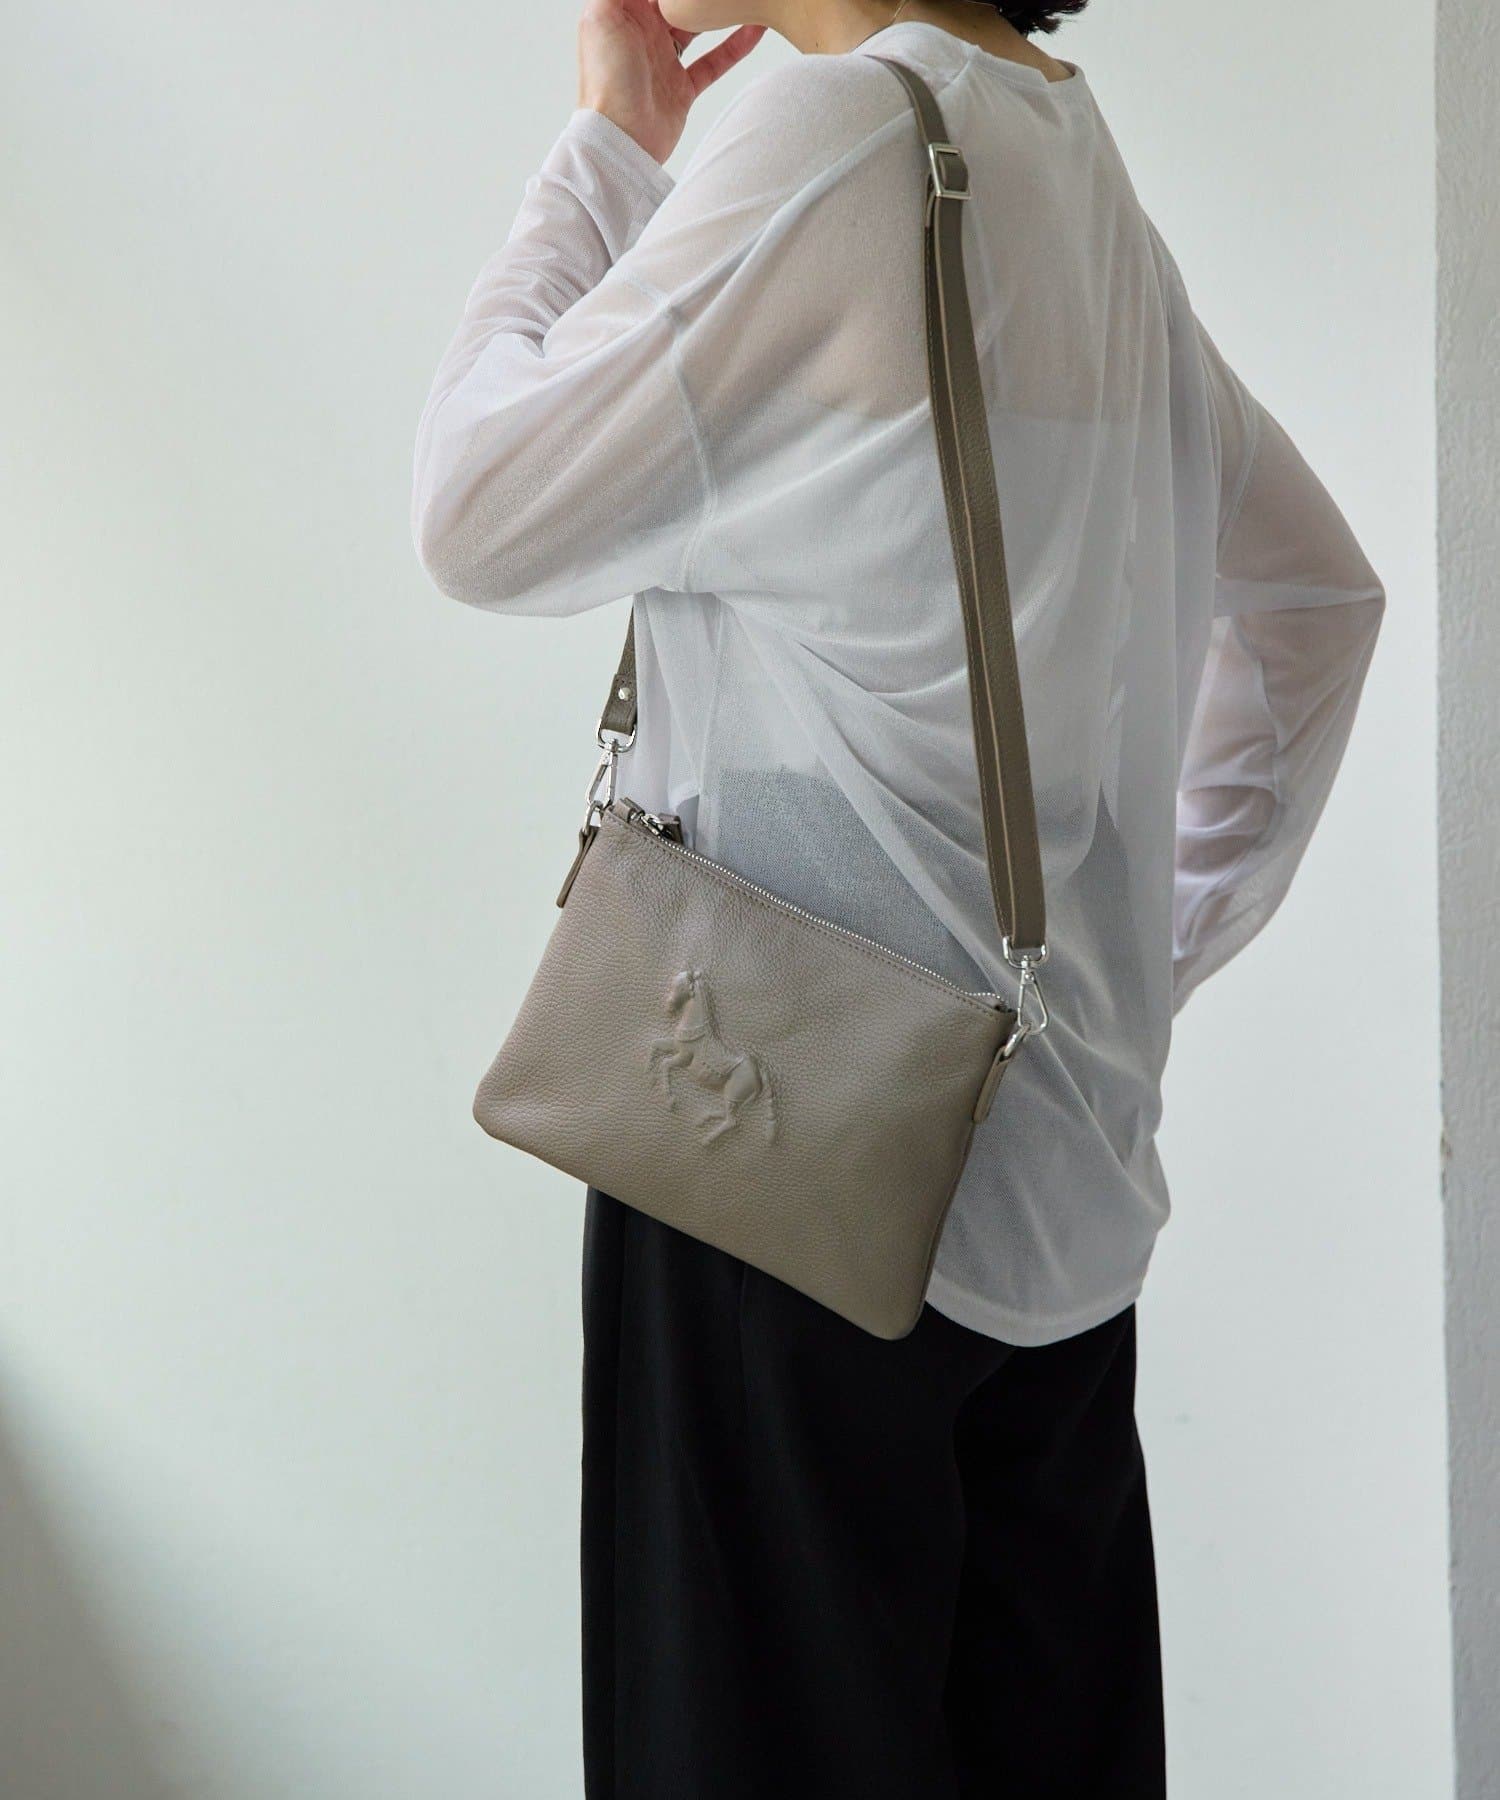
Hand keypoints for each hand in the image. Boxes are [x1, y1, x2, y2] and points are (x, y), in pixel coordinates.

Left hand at [577, 0, 764, 164]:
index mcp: (624, 11)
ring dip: (720, 10)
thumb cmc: (606, 81)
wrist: (621, 141)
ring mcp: (664, 60)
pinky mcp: (682, 88)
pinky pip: (714, 62)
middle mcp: (643, 32)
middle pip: (678, 0)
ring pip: (699, 25)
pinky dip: (735, 46)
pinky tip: (756, 29)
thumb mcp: (602, 16)